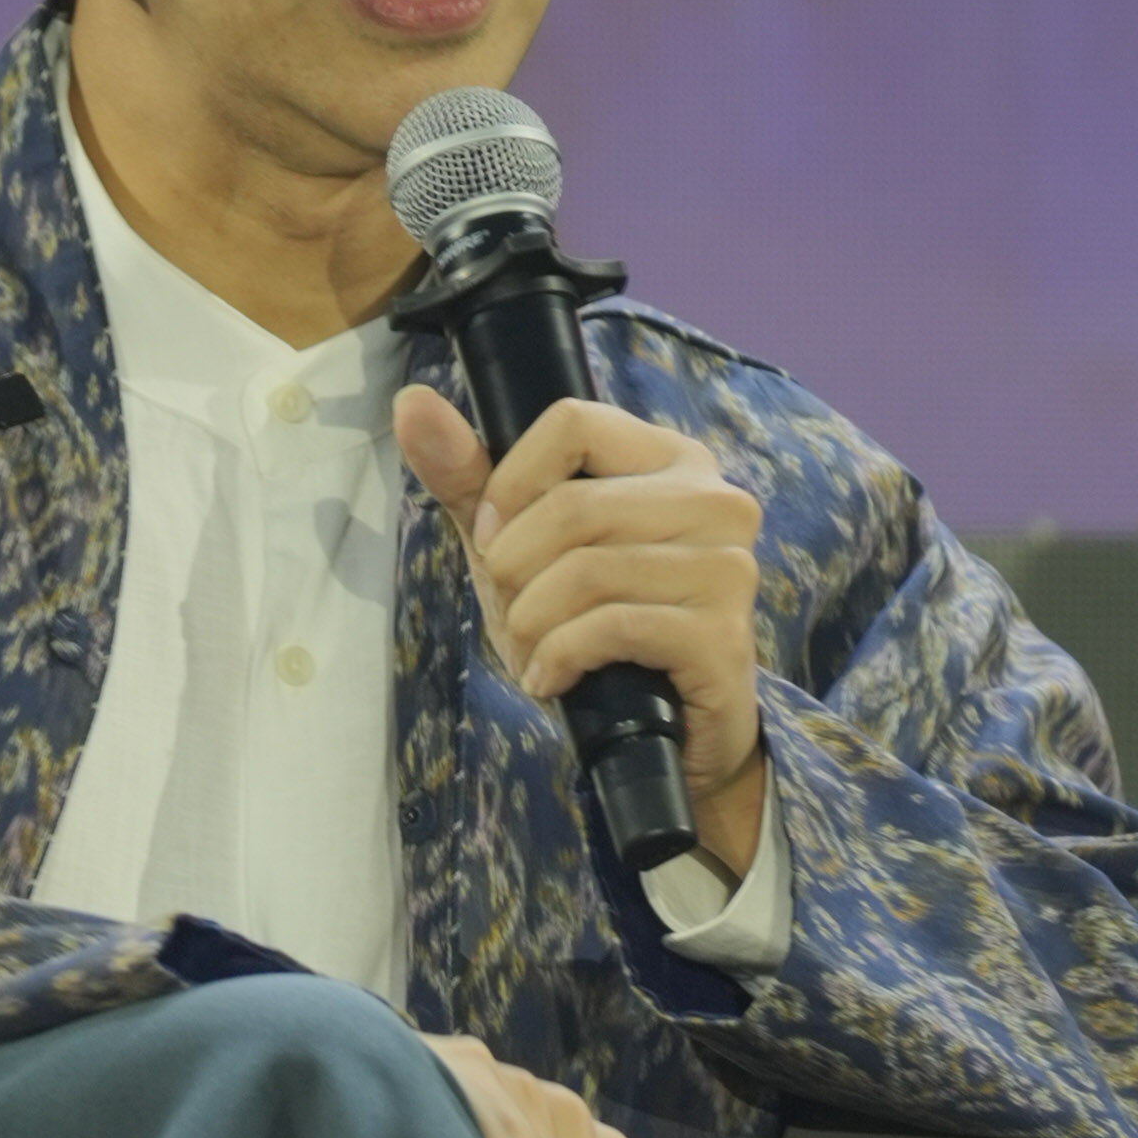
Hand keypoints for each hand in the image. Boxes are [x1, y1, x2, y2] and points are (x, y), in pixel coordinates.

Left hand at [396, 382, 768, 876]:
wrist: (663, 735)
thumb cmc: (590, 625)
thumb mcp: (519, 545)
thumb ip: (467, 475)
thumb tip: (410, 403)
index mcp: (670, 458)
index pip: (573, 423)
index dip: (511, 482)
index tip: (493, 539)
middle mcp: (714, 499)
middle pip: (573, 505)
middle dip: (513, 569)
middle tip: (511, 612)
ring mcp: (726, 566)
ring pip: (588, 569)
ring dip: (532, 623)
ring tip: (531, 652)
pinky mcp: (722, 634)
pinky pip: (611, 625)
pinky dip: (559, 657)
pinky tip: (553, 679)